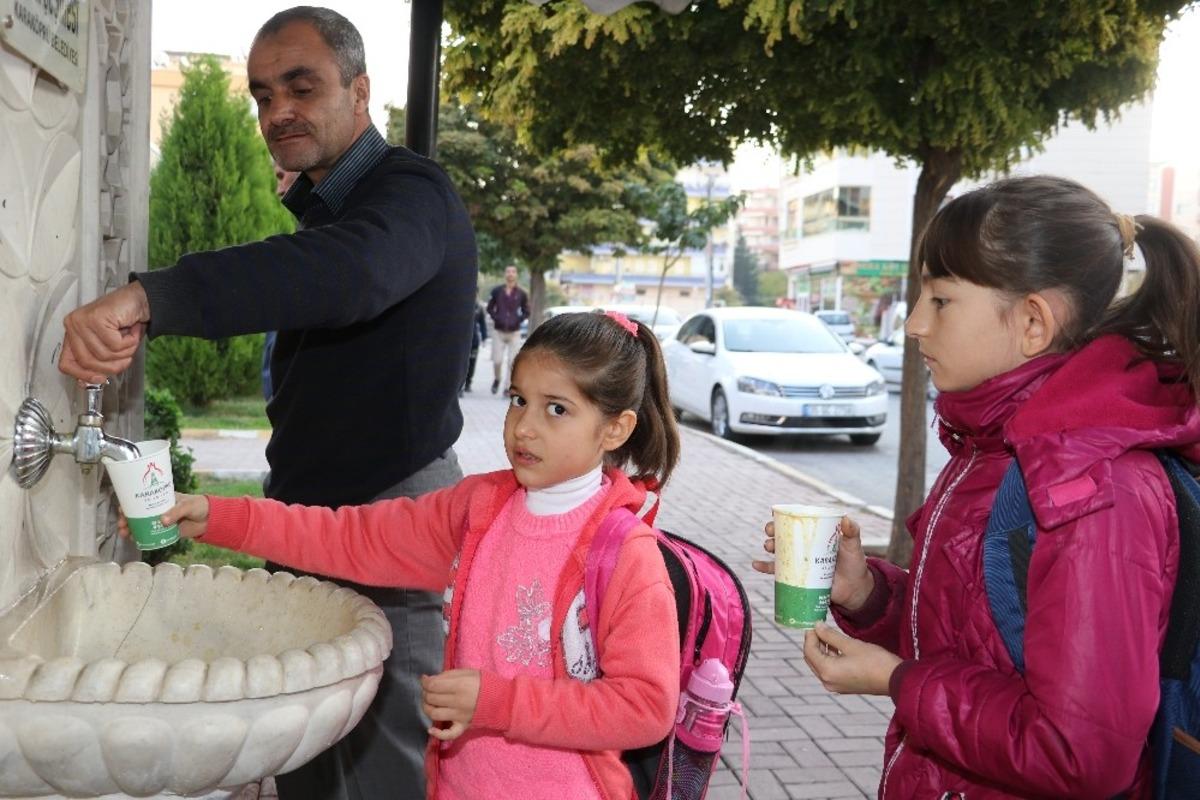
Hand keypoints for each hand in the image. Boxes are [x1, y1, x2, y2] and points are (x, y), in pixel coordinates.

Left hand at [60, 283, 150, 382]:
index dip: (84, 376)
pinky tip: (132, 330)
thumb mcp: (109, 347)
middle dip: (112, 365)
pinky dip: (130, 341)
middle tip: (126, 355)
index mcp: (72, 334)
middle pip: (87, 362)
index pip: (66, 364)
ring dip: (125, 351)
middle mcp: (73, 326)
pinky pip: (115, 344)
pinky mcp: (96, 318)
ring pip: (103, 355)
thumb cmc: (126, 321)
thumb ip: (97, 363)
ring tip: (130, 338)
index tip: (100, 379)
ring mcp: (82, 321)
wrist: (141, 300)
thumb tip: (89, 382)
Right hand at [116, 493, 210, 541]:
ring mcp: (162, 521)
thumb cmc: (199, 505)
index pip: (142, 499)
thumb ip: (176, 512)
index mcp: (162, 498)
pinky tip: (135, 540)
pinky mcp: (167, 532)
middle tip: (122, 525)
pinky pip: (152, 535)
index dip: (129, 504)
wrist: (211, 519)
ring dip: (132, 529)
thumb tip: (162, 521)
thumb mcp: (187, 505)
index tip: (122, 510)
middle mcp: (158, 509)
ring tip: (125, 534)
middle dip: (127, 519)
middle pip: (138, 514)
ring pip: (142, 525)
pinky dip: (143, 537)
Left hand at [421, 668, 480, 740]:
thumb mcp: (466, 672)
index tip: (425, 679)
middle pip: (432, 699)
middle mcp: (458, 702)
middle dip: (425, 692)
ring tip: (429, 703)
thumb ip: (447, 675)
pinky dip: (437, 734)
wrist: (501, 699)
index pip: (433, 686)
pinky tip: (431, 729)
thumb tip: (427, 679)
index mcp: (459, 686)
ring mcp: (460, 716)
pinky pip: (448, 735)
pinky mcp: (463, 727)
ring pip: (434, 715)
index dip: (425, 682)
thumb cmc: (483, 683)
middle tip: (429, 689)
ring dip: (427, 708)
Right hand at [753, 516, 874, 612]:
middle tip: (771, 532)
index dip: (784, 517)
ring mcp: (799, 561)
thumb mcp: (854, 545)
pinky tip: (756, 565)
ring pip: (778, 551)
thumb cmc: (854, 563)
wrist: (854, 589)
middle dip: (773, 531)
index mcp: (815, 534)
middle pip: (784, 534)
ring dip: (769, 546)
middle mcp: (804, 545)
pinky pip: (776, 572)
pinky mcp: (796, 577)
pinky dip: (765, 567)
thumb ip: (852, 532)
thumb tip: (846, 518)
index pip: (797, 522)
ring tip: (769, 546)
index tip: (776, 515)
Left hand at [803, 622, 900, 695]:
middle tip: (818, 627)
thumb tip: (817, 626)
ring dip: (821, 650)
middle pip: (811, 659)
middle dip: (813, 642)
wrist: (895, 679)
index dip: (810, 635)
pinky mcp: (843, 686)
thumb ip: (830, 635)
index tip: (814, 623)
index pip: (809, 650)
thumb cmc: (875, 661)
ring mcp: (835, 686)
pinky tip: (836, 647)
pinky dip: (829, 658)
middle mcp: (827, 681)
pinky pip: (829, 671)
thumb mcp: (850, 644)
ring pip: (819, 665)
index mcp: (827, 671)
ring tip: (827, 634)